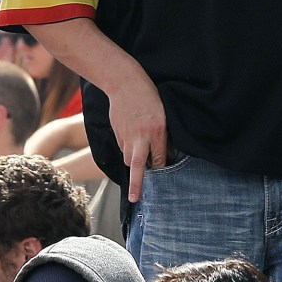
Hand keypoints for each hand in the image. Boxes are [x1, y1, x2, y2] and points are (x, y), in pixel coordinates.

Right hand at [108, 70, 168, 202]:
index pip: (159, 159)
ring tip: (138, 153)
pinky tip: (130, 137)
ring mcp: (127, 135)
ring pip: (129, 158)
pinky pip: (122, 147)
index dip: (160, 169)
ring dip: (134, 161)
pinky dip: (127, 148)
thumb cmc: (147, 95)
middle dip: (137, 184)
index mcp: (157, 131)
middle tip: (136, 199)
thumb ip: (163, 135)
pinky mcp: (117, 133)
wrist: (123, 82)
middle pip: (138, 166)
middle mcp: (141, 136)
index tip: (160, 179)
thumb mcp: (162, 113)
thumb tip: (165, 154)